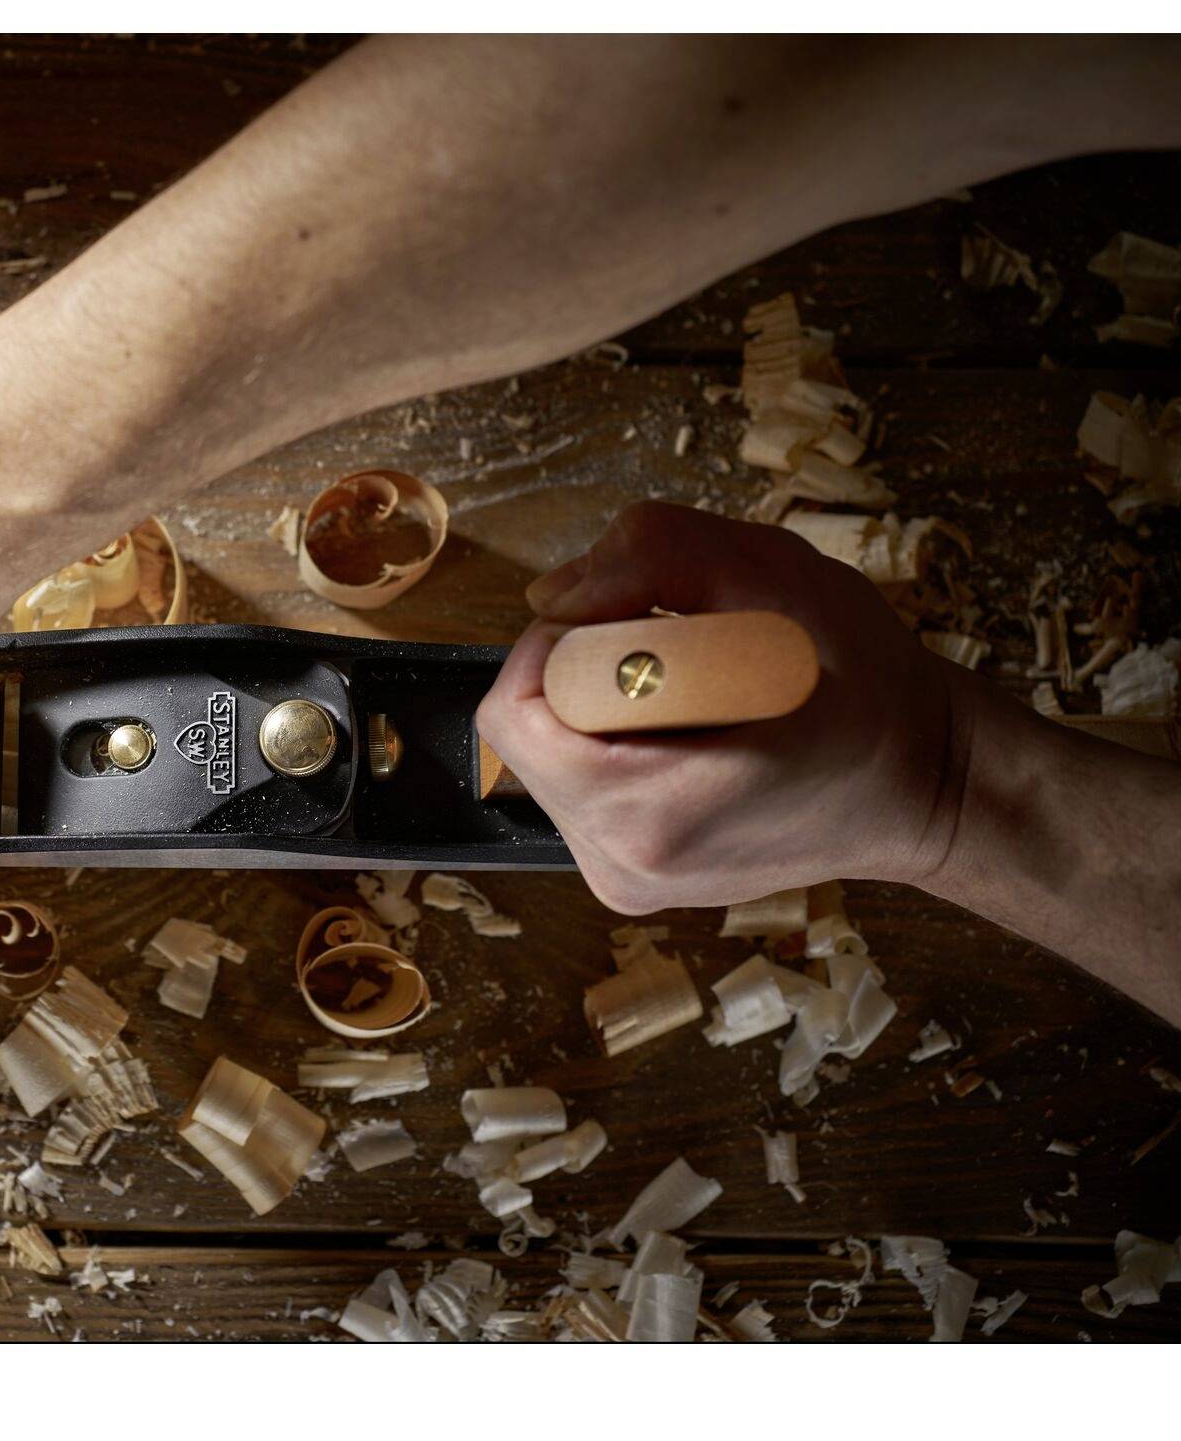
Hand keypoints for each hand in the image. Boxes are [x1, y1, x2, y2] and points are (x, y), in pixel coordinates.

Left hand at [475, 501, 968, 913]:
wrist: (925, 782)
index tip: (643, 622)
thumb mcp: (780, 577)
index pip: (515, 713)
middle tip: (681, 656)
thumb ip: (656, 558)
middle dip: (583, 671)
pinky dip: (616, 741)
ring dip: (601, 706)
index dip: (562, 641)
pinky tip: (692, 732)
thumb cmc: (868, 684)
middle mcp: (622, 867)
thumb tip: (551, 594)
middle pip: (524, 733)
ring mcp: (624, 881)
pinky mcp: (629, 878)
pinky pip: (577, 784)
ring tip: (698, 698)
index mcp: (649, 816)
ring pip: (547, 756)